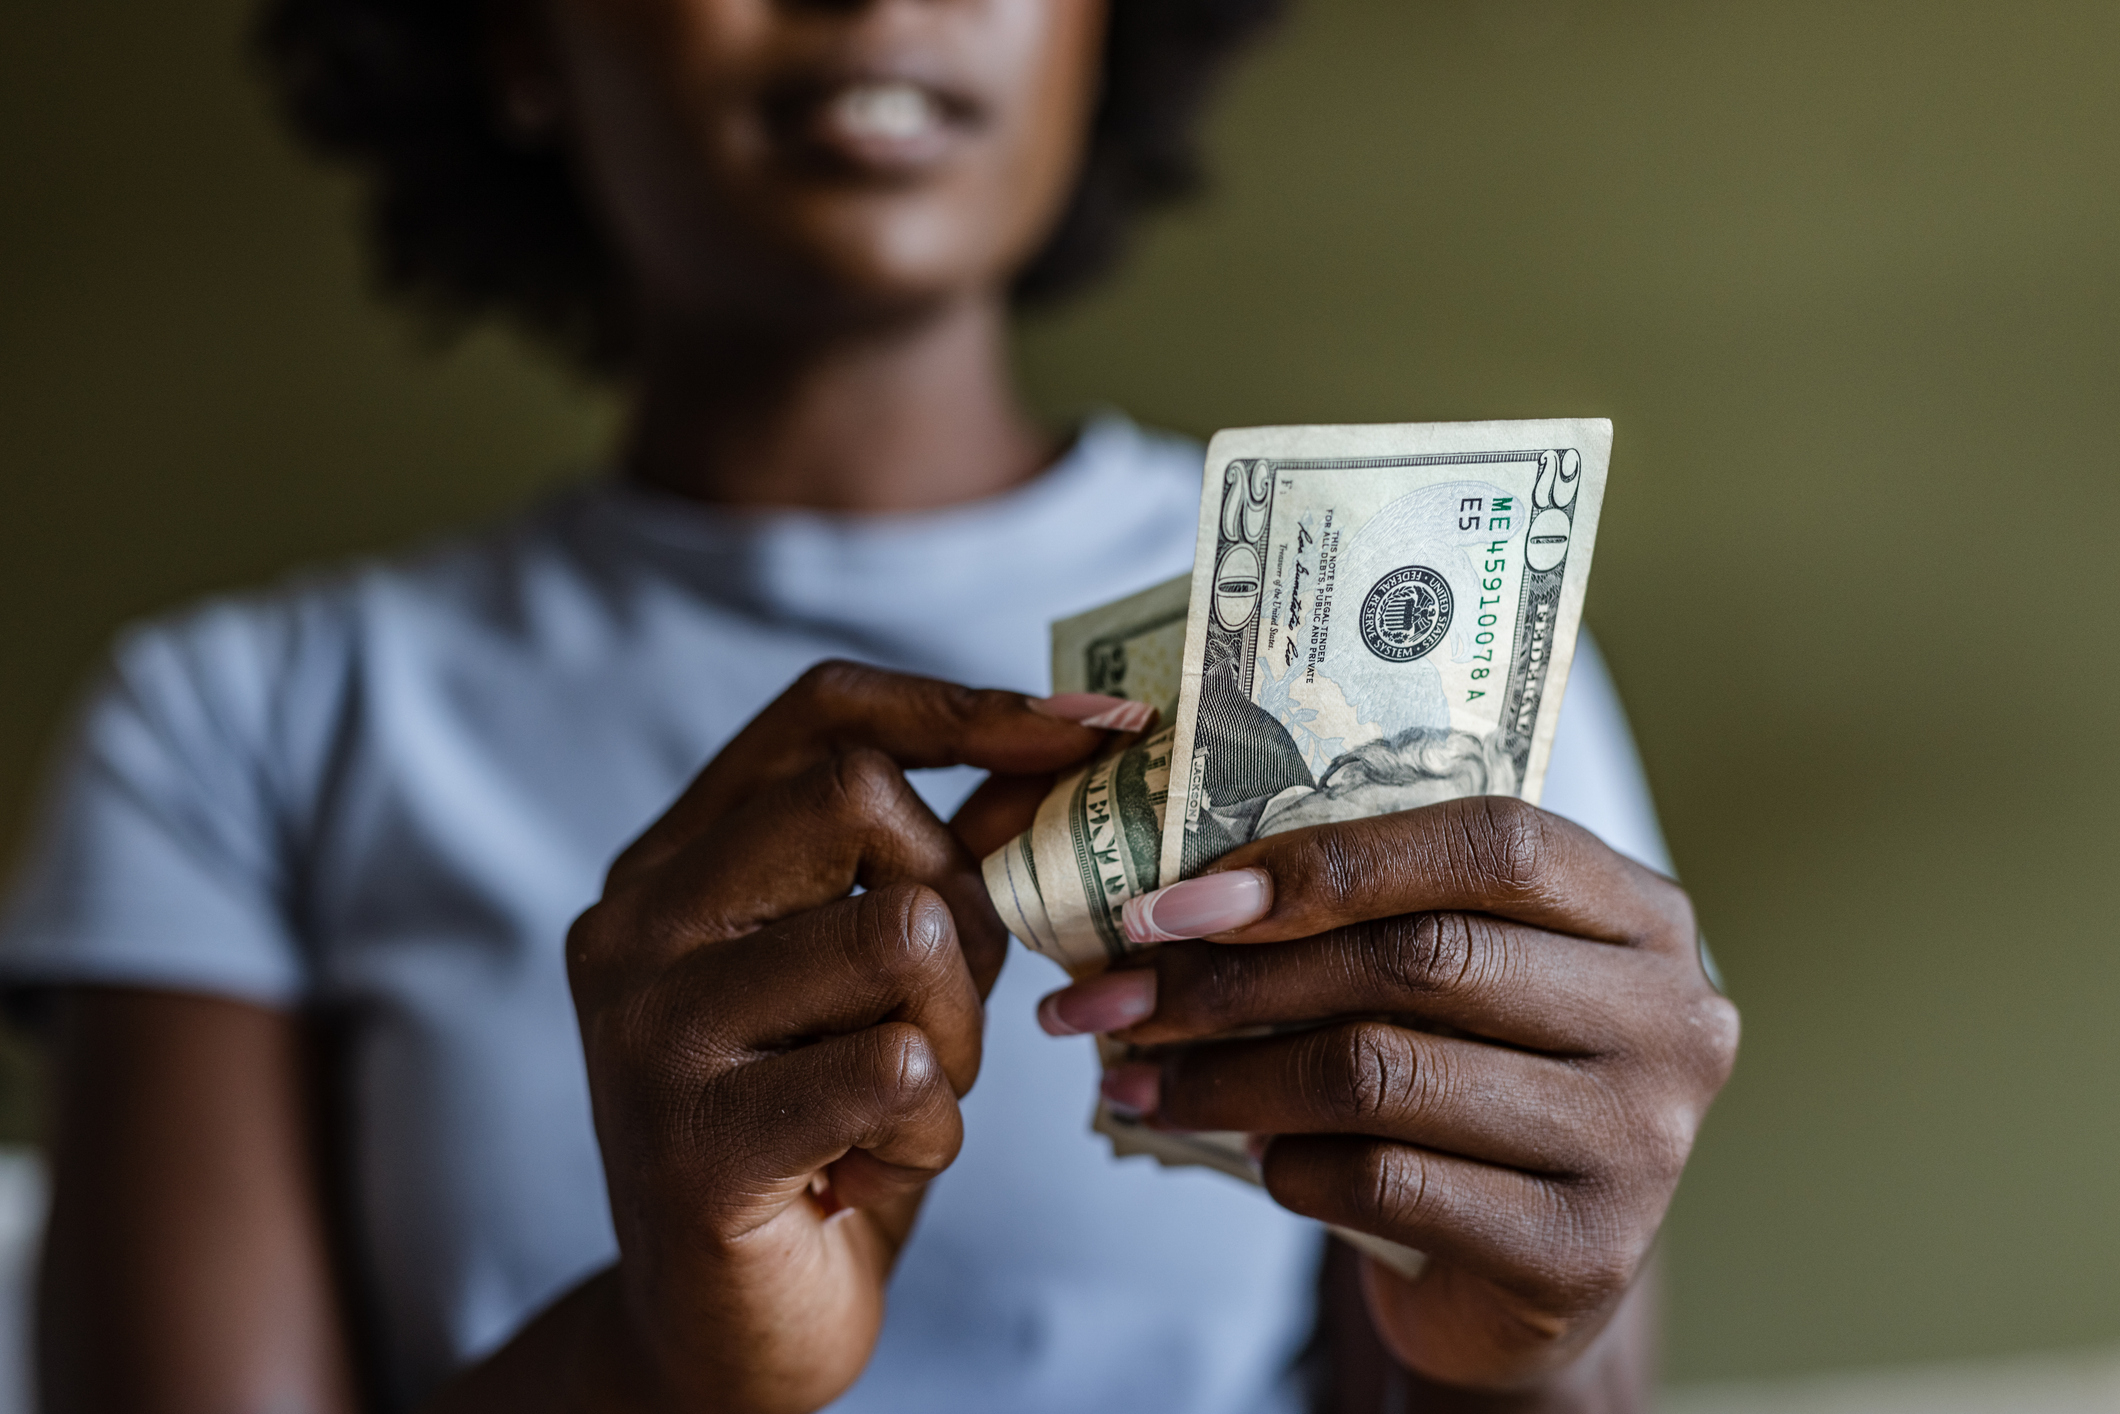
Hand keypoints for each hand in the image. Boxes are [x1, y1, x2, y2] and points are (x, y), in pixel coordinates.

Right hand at [564, 662, 1112, 1413]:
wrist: (724, 1332)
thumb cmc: (820, 1133)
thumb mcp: (881, 980)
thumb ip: (939, 867)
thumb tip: (1057, 747)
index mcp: (674, 862)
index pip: (821, 710)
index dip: (966, 705)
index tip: (1097, 727)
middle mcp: (637, 921)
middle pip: (860, 796)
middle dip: (958, 902)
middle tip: (940, 1009)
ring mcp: (651, 1026)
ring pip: (897, 933)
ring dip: (954, 1032)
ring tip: (906, 1100)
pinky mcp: (695, 1137)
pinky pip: (898, 1070)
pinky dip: (931, 1128)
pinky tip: (874, 1166)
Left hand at [1036, 797, 1738, 1394]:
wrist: (1528, 1276)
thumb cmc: (1472, 1082)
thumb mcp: (1454, 978)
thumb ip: (1370, 917)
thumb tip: (1170, 896)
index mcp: (1641, 913)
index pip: (1489, 841)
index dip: (1325, 860)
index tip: (1178, 901)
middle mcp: (1669, 1018)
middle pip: (1422, 958)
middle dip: (1237, 977)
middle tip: (1113, 999)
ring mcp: (1641, 1142)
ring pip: (1384, 1074)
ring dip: (1229, 1077)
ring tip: (1141, 1083)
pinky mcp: (1585, 1252)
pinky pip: (1389, 1185)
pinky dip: (1291, 1167)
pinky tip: (1253, 1158)